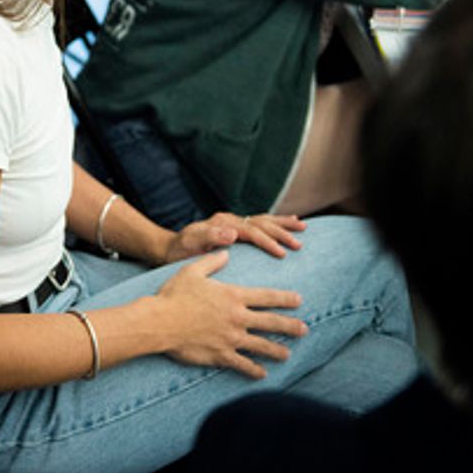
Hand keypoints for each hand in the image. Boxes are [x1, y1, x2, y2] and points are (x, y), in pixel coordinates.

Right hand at [157, 249, 308, 377]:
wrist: (159, 321)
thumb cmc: (174, 295)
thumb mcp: (192, 271)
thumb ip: (212, 261)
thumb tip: (226, 252)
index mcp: (233, 296)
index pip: (266, 297)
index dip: (284, 298)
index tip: (299, 300)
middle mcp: (237, 317)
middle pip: (271, 322)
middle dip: (290, 326)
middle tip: (304, 329)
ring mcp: (231, 338)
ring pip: (261, 345)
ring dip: (277, 350)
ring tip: (288, 354)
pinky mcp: (221, 355)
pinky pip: (243, 364)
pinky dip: (254, 370)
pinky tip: (263, 374)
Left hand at [163, 212, 305, 261]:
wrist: (170, 248)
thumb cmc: (179, 250)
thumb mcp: (190, 243)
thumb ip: (210, 236)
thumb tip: (232, 233)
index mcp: (222, 223)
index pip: (251, 231)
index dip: (267, 241)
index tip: (282, 253)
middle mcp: (230, 220)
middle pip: (261, 223)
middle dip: (281, 232)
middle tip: (299, 244)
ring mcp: (233, 222)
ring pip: (264, 220)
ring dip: (283, 224)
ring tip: (303, 227)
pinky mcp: (235, 228)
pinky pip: (259, 223)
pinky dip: (275, 223)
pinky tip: (289, 222)